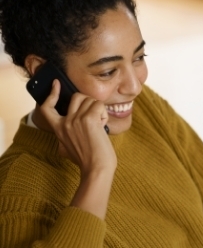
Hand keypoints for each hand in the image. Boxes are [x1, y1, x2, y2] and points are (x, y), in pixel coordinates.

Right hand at [39, 79, 116, 218]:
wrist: (97, 169)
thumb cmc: (88, 160)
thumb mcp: (68, 147)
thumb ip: (67, 134)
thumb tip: (70, 123)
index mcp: (59, 129)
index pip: (47, 108)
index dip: (51, 94)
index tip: (56, 84)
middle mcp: (65, 122)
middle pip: (77, 97)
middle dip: (89, 102)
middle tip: (94, 117)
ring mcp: (76, 120)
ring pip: (90, 100)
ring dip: (98, 110)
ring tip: (99, 125)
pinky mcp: (89, 119)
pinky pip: (99, 105)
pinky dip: (104, 113)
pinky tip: (103, 125)